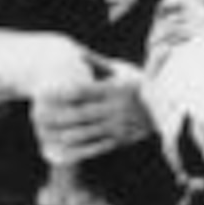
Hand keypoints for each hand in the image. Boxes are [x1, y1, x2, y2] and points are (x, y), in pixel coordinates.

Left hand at [31, 57, 152, 162]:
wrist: (168, 109)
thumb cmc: (141, 85)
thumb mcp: (125, 71)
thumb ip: (100, 65)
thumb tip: (77, 54)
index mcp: (116, 89)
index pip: (83, 91)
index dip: (60, 93)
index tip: (42, 91)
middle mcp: (117, 109)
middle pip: (78, 115)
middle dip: (54, 116)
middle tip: (35, 114)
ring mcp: (118, 127)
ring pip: (83, 134)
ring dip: (60, 135)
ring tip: (42, 131)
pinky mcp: (119, 141)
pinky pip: (92, 148)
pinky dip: (73, 150)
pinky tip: (58, 148)